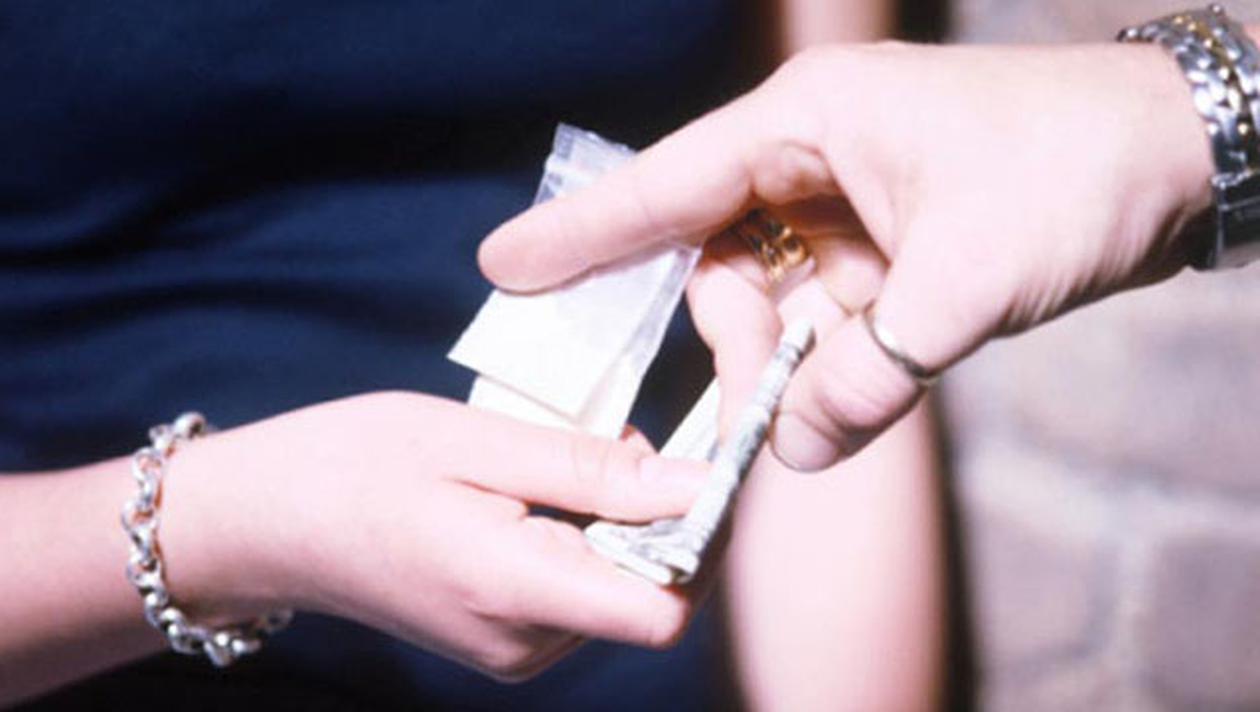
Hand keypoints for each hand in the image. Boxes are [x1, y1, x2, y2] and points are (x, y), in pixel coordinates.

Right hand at [159, 392, 703, 679]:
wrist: (264, 520)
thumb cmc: (353, 465)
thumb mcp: (473, 440)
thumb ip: (589, 468)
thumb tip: (694, 484)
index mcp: (513, 590)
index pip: (665, 608)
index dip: (702, 539)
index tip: (699, 468)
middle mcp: (523, 642)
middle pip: (651, 592)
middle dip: (660, 513)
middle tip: (612, 436)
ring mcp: (513, 651)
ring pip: (620, 587)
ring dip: (620, 519)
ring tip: (553, 460)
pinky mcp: (505, 641)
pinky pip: (582, 591)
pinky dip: (585, 537)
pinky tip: (537, 490)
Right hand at [477, 40, 1214, 469]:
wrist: (1180, 153)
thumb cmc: (1073, 172)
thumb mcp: (968, 281)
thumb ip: (870, 375)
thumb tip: (793, 449)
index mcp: (808, 122)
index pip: (668, 182)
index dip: (582, 232)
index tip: (505, 266)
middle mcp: (813, 156)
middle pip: (720, 260)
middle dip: (737, 344)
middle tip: (757, 415)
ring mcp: (849, 203)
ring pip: (775, 299)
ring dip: (793, 365)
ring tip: (834, 406)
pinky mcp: (886, 243)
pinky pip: (827, 314)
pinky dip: (835, 364)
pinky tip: (857, 392)